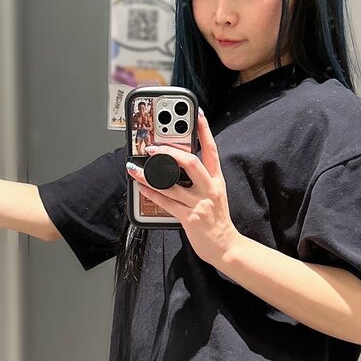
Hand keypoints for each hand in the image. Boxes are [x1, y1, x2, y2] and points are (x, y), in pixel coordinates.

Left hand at [126, 109, 239, 268]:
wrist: (226, 247)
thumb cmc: (218, 221)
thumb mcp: (215, 194)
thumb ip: (201, 180)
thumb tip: (179, 166)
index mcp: (216, 180)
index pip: (212, 150)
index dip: (205, 130)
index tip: (196, 114)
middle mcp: (209, 188)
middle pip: (191, 162)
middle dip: (169, 152)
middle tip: (152, 147)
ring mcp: (199, 203)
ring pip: (171, 184)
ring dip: (149, 175)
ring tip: (134, 168)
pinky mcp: (190, 218)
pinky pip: (166, 202)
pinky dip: (151, 193)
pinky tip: (141, 186)